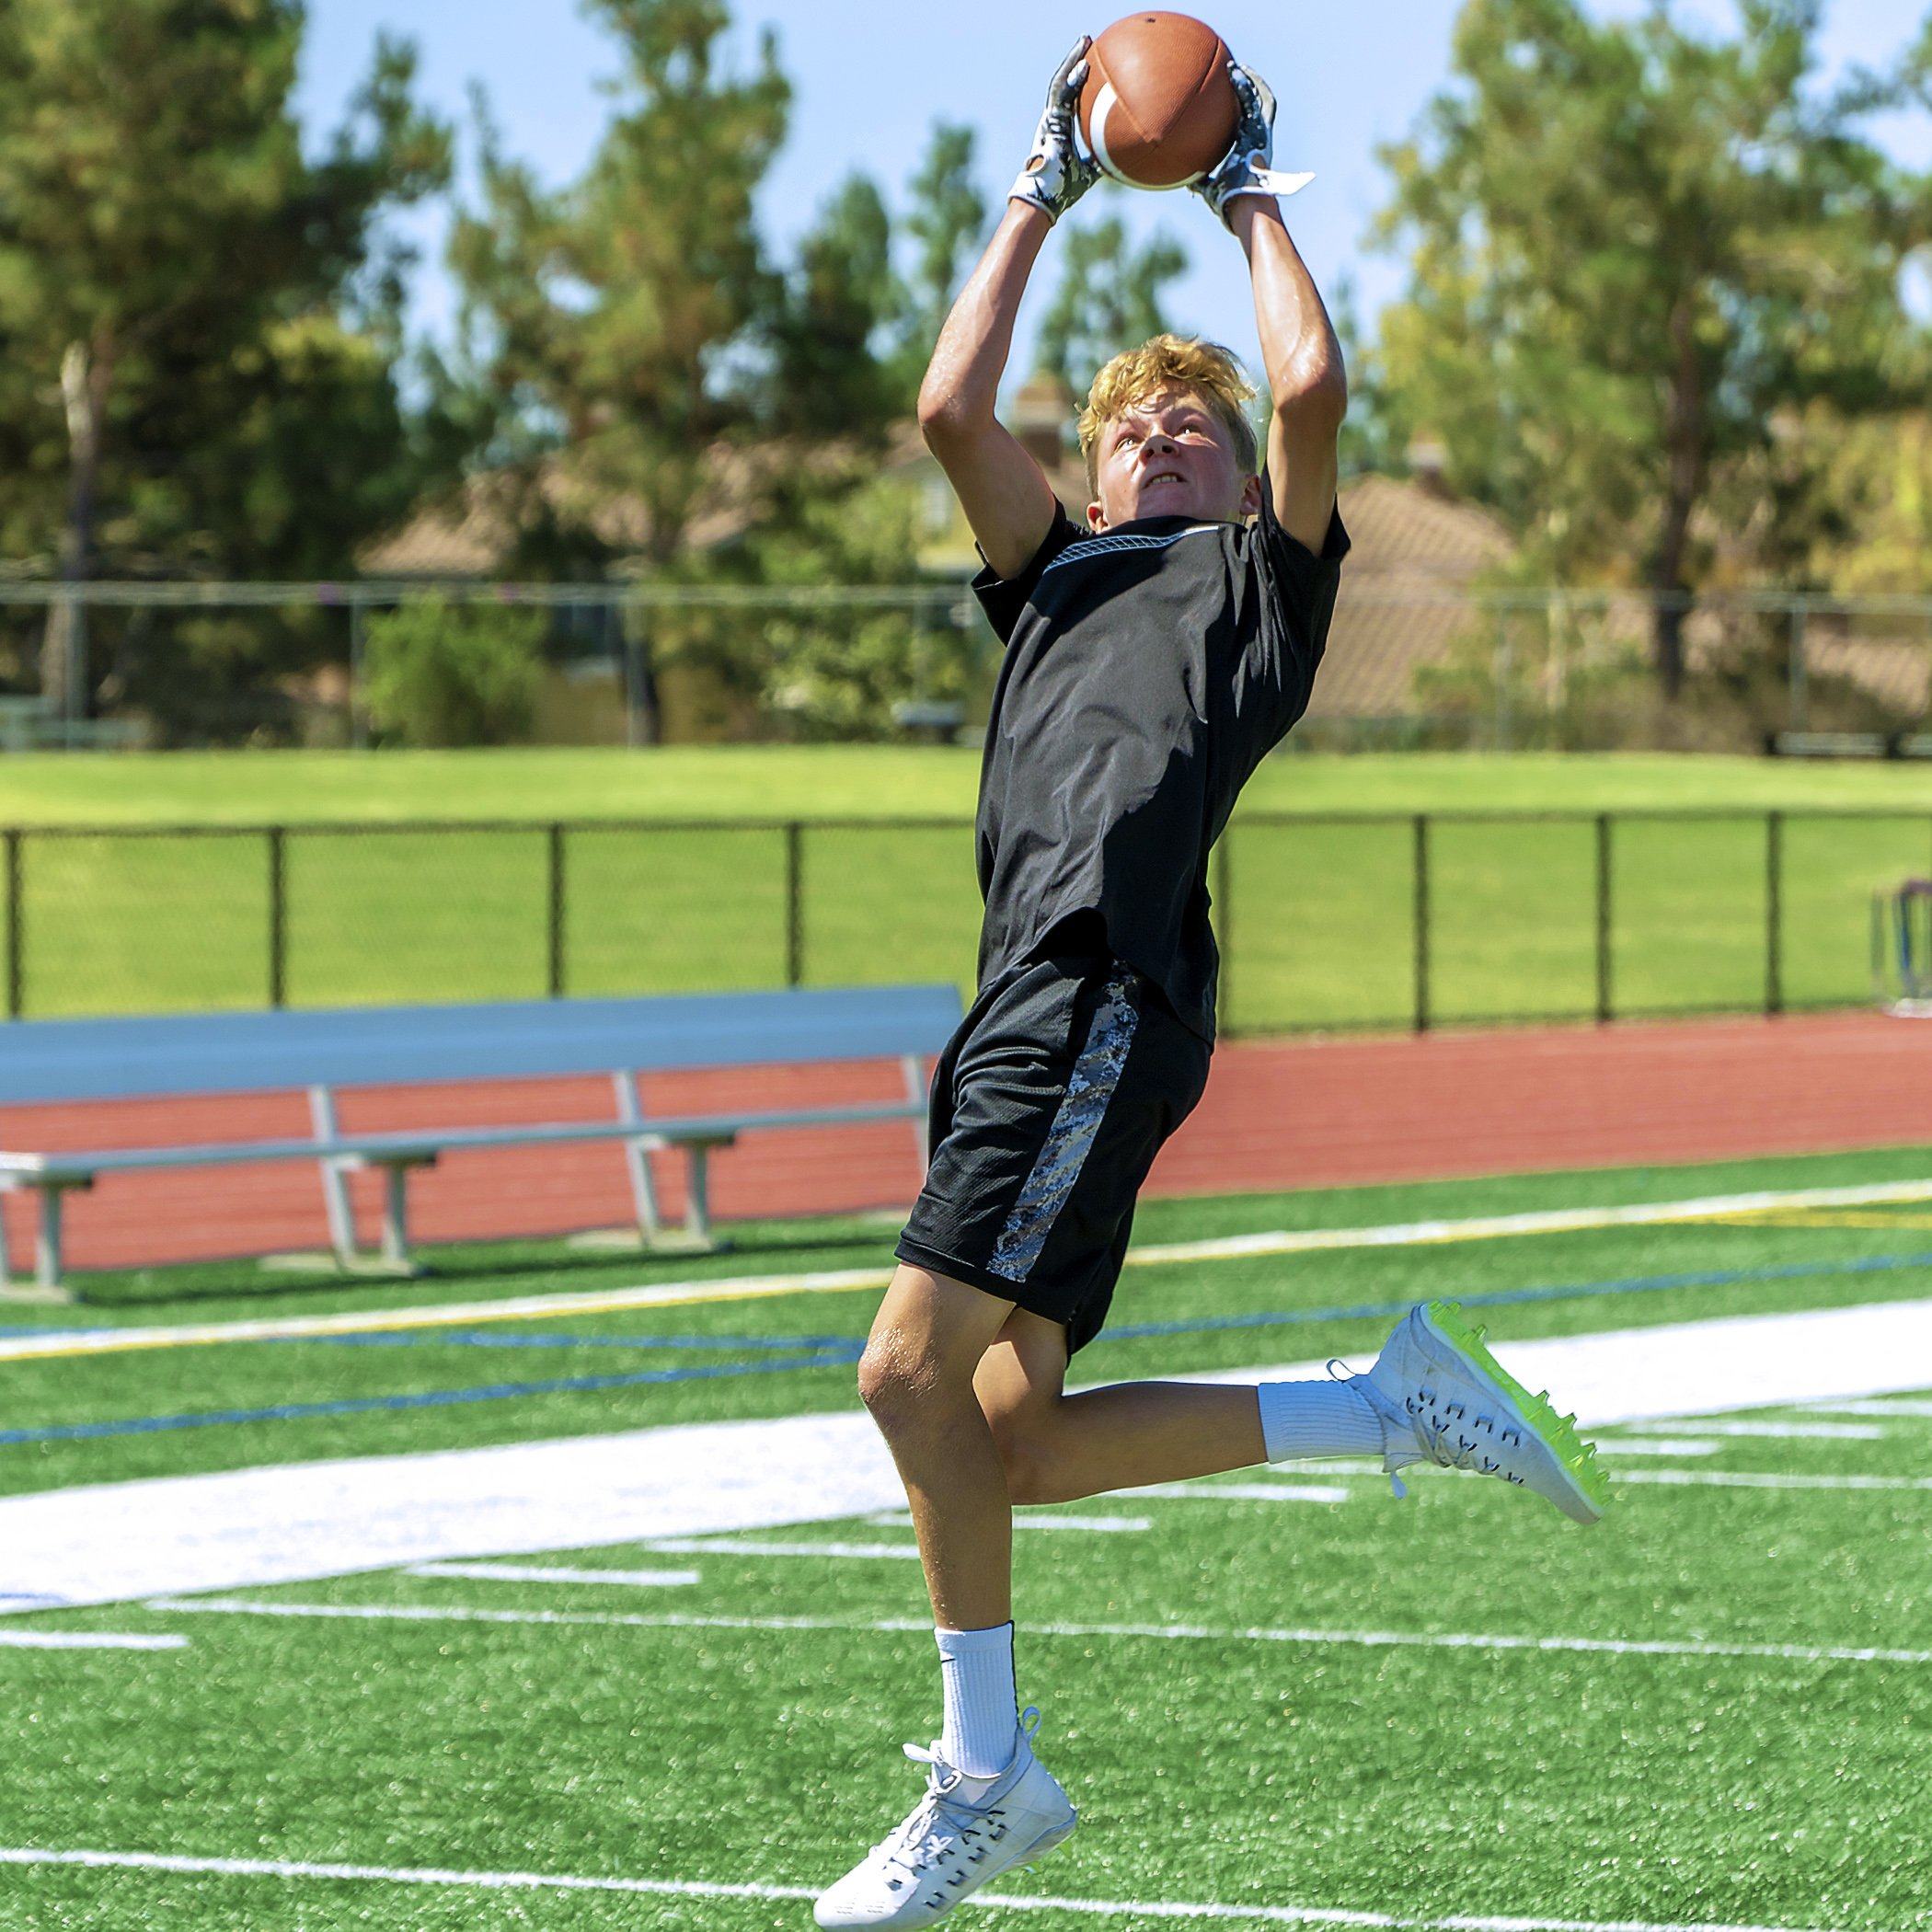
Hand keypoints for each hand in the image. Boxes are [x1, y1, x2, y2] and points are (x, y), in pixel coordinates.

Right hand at [1009, 36, 1100, 224]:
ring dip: (1073, 61)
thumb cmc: (1063, 190)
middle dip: (1075, 61)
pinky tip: (1084, 66)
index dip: (1078, 81)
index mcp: (1060, 129)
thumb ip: (1099, 163)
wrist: (1046, 197)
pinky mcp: (1049, 121)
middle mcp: (1052, 120)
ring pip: (1060, 82)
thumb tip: (1118, 162)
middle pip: (1064, 83)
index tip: (1090, 66)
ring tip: (1085, 42)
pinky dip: (1071, 79)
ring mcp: (1049, 119)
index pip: (1070, 98)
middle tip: (1088, 43)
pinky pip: (1060, 94)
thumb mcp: (1088, 173)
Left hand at [1194, 62, 1314, 230]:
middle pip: (1254, 108)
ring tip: (1238, 69)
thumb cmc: (1228, 199)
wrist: (1243, 199)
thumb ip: (1198, 179)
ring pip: (1259, 100)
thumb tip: (1181, 177)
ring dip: (1251, 83)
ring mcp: (1260, 132)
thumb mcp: (1209, 187)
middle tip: (1233, 76)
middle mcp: (1256, 138)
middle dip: (1247, 91)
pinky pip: (1256, 101)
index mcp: (1246, 149)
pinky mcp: (1261, 129)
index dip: (1236, 112)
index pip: (1241, 125)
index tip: (1225, 100)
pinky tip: (1238, 73)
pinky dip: (1249, 87)